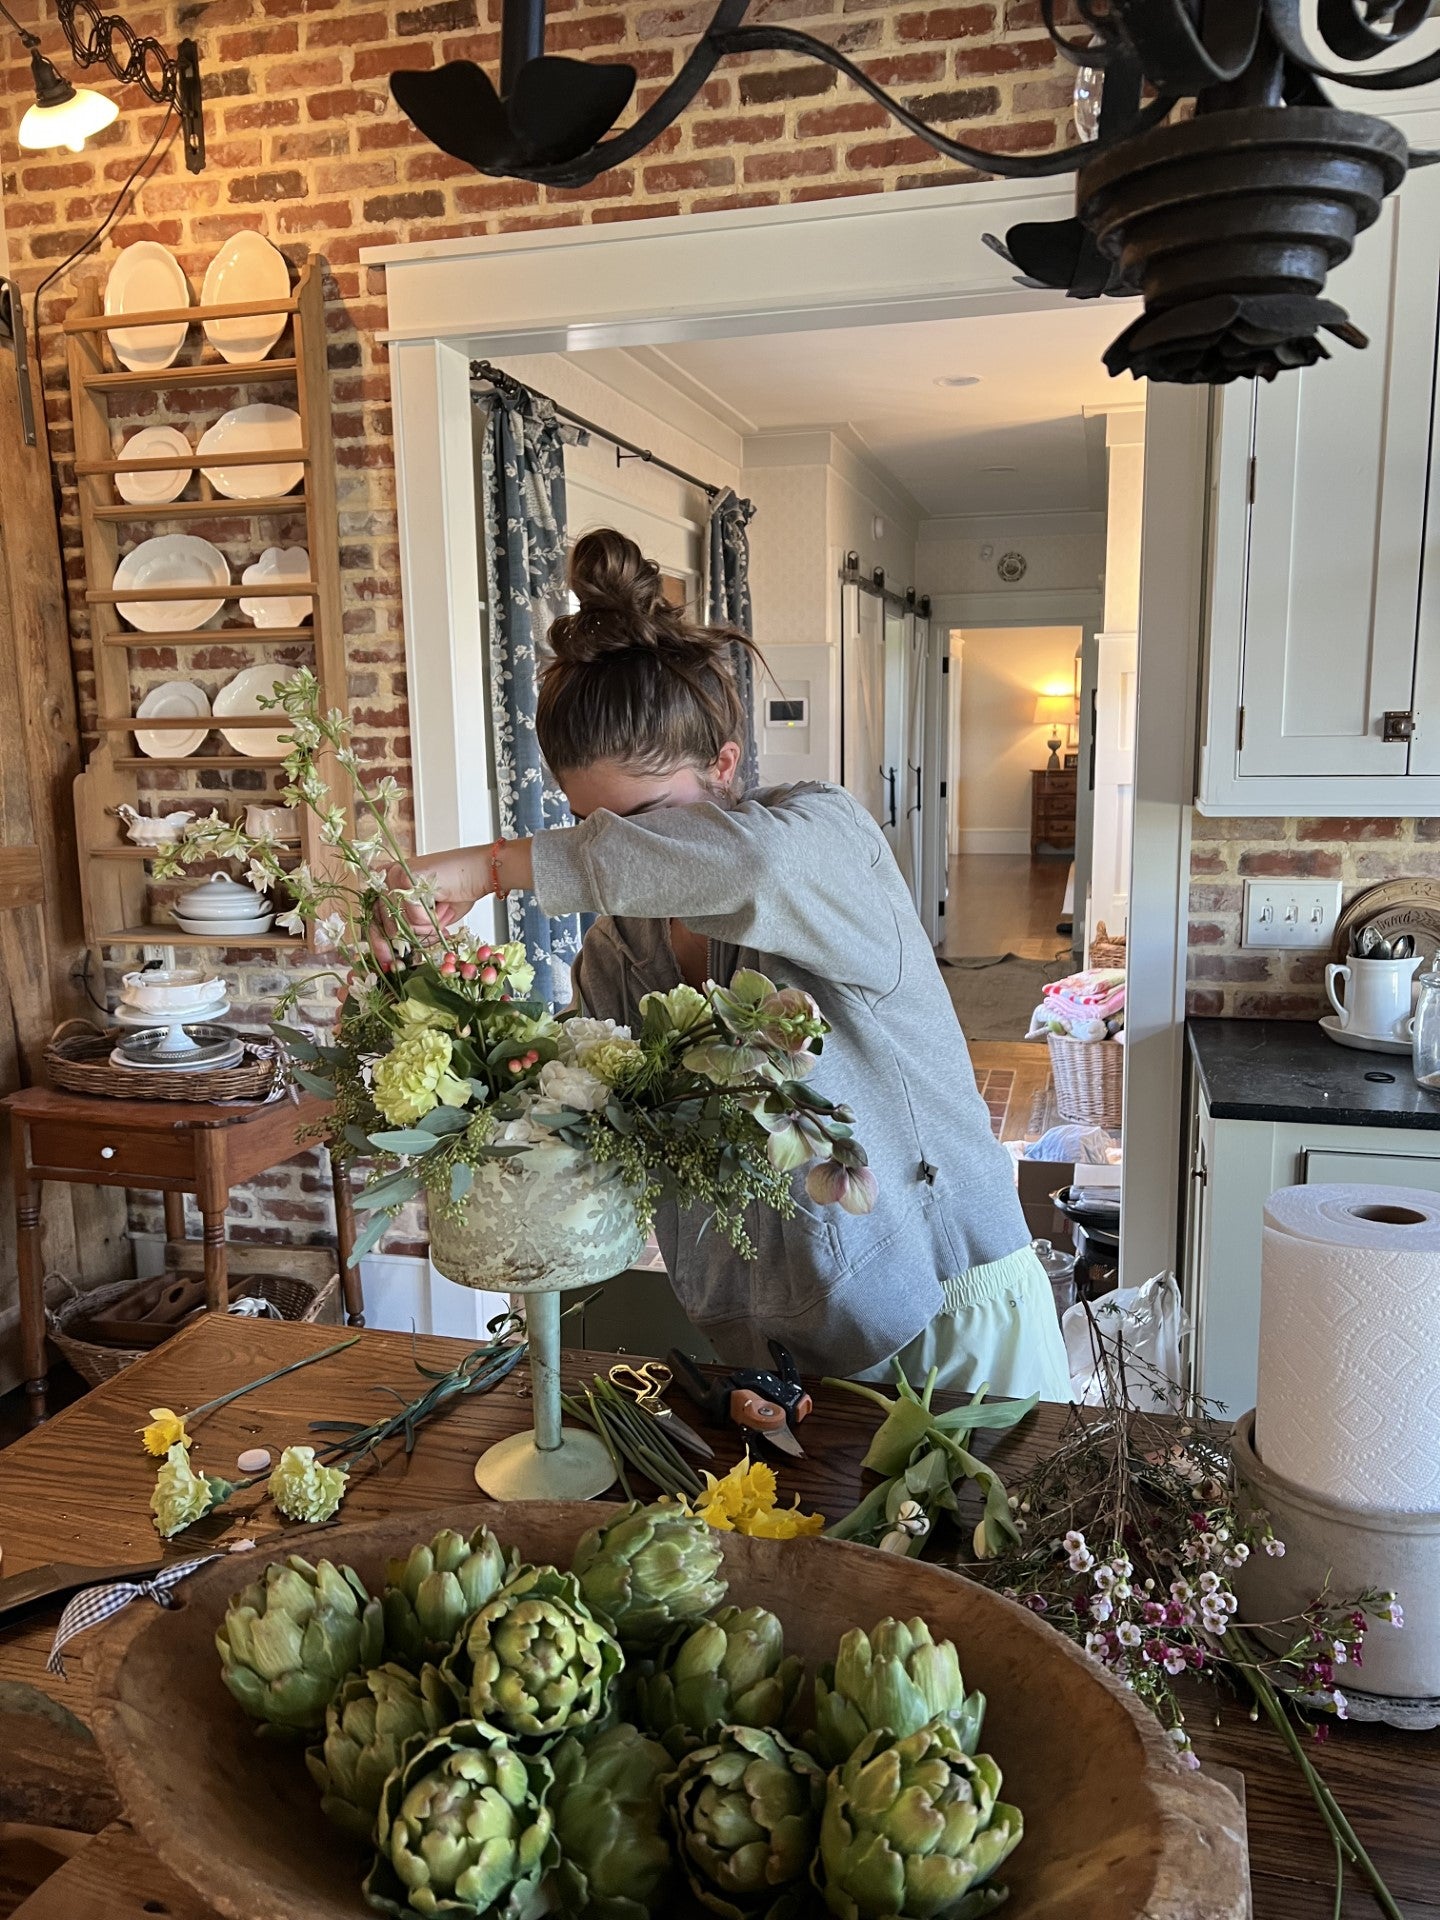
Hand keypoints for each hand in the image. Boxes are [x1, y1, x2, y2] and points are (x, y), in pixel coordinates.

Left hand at [369, 842, 532, 965]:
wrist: (480, 871)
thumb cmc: (460, 889)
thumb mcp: (429, 915)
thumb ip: (409, 928)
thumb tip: (396, 951)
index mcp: (391, 884)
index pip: (373, 918)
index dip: (380, 943)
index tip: (388, 962)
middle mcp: (388, 877)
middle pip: (386, 925)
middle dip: (412, 936)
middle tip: (435, 928)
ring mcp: (394, 876)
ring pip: (400, 924)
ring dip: (426, 926)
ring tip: (441, 908)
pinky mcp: (404, 877)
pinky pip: (413, 917)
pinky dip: (432, 918)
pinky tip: (441, 902)